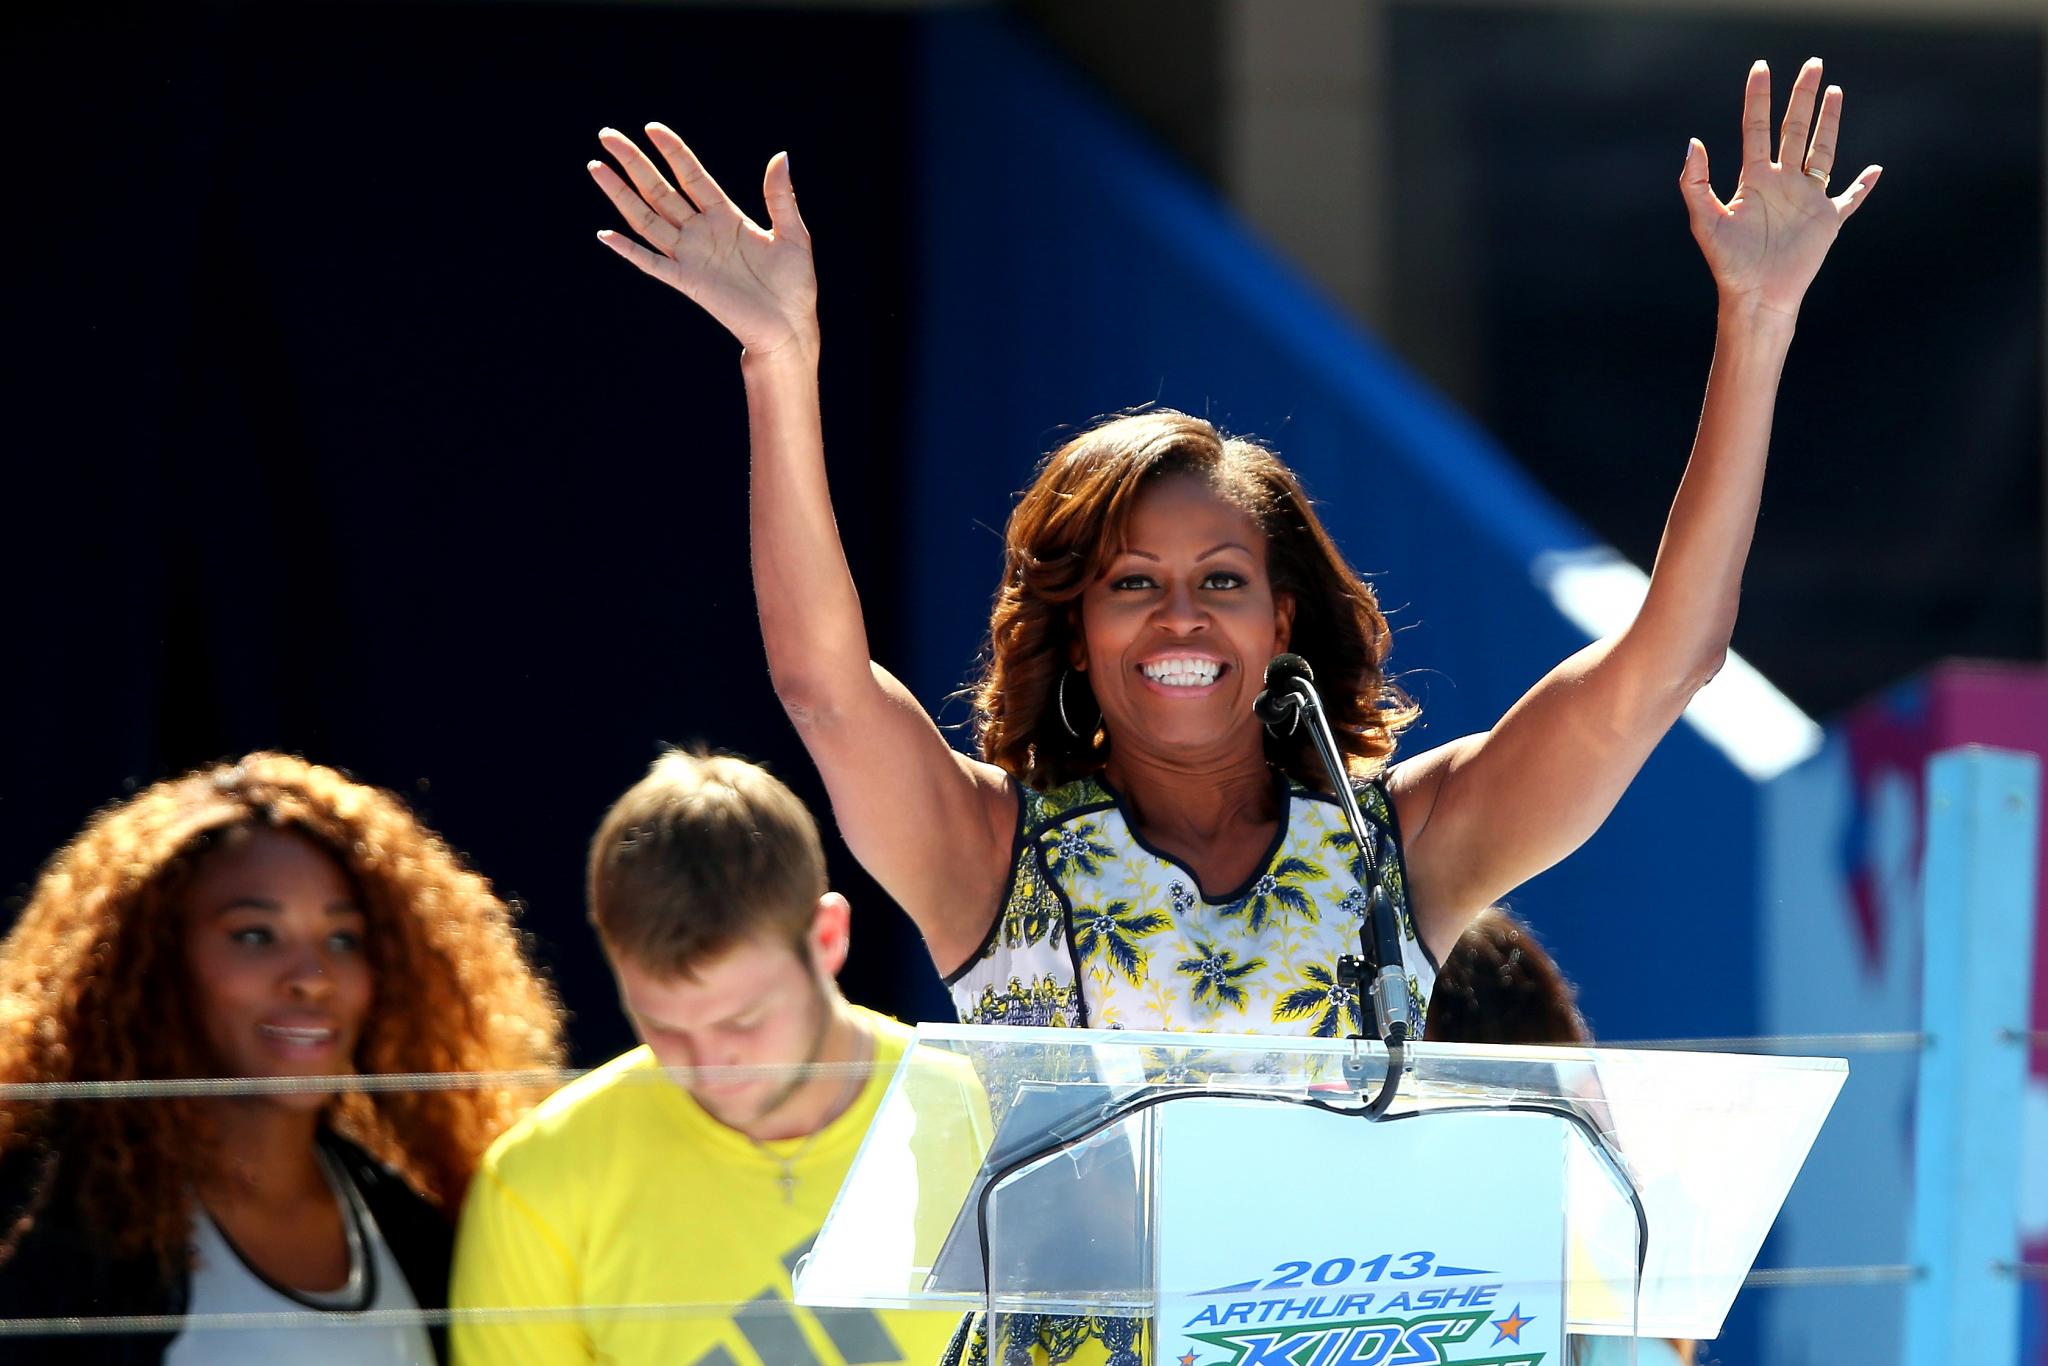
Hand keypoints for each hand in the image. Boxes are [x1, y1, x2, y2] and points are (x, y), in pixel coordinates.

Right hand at [589, 126, 817, 357]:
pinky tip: (606, 234)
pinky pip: (651, 264)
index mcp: (726, 217)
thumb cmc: (794, 285)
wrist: (788, 328)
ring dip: (621, 195)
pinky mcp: (687, 282)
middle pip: (660, 190)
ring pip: (647, 219)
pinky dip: (629, 250)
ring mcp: (691, 256)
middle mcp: (702, 232)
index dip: (673, 152)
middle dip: (634, 163)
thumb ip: (780, 197)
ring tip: (597, 167)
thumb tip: (780, 155)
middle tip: (608, 135)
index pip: (692, 176)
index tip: (651, 128)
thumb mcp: (793, 235)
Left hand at [1681, 59, 1881, 317]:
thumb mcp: (1705, 221)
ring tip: (1834, 91)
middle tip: (1812, 63)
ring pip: (1822, 150)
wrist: (1755, 296)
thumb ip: (1695, 183)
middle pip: (1794, 129)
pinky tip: (1875, 170)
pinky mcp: (1828, 220)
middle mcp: (1782, 183)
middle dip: (1802, 97)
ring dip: (1829, 122)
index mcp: (1754, 179)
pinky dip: (1863, 185)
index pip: (1757, 128)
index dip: (1758, 98)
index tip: (1761, 68)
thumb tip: (1694, 142)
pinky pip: (1850, 198)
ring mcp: (1807, 199)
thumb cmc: (1728, 263)